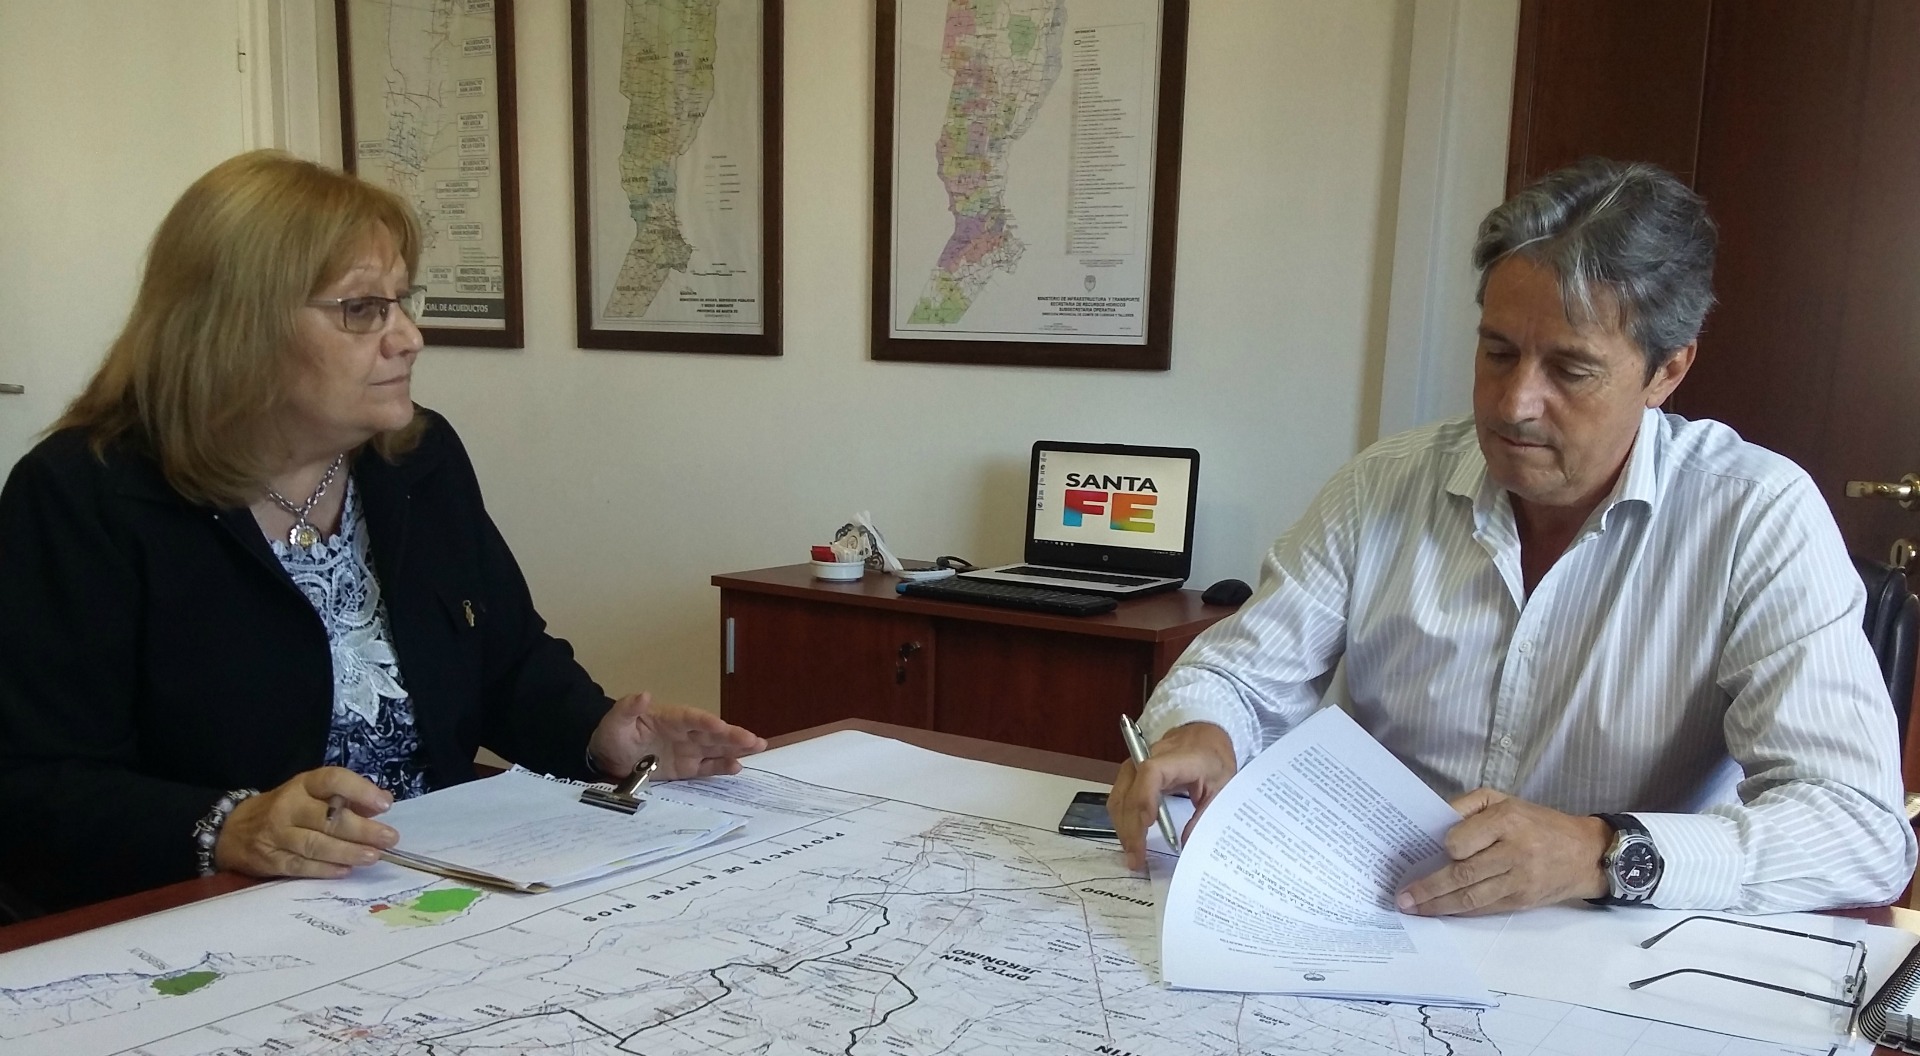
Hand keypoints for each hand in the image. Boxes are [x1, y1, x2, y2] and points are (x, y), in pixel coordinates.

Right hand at [213, 766, 397, 878]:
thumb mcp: (313, 794)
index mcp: (303, 785)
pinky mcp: (271, 860)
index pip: (332, 780)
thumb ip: (349, 798)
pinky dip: (325, 869)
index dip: (360, 790)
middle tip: (389, 838)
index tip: (385, 804)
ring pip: (316, 844)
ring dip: (348, 852)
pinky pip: (301, 866)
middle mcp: (289, 806)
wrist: (233, 830)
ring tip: (373, 856)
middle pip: (328, 818)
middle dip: (362, 829)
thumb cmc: (288, 809)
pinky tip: (346, 871)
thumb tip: (384, 801)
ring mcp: (277, 834)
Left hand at [587, 692, 766, 779]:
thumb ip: (628, 708)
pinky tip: (737, 767)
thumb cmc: (614, 733)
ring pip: (716, 748)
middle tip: (754, 739)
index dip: (706, 722)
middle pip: (712, 733)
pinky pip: (707, 767)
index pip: (692, 718)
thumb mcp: (615, 720)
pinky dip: (721, 767)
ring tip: (758, 747)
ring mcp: (688, 750)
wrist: (609, 757)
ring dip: (736, 748)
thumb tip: (643, 695)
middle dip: (733, 735)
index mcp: (671, 718)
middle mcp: (685, 733)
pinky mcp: (687, 768)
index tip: (720, 726)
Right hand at [1110, 721, 1236, 870]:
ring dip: (1122, 827)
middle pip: (1130, 792)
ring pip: (1118, 798)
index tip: (1147, 826)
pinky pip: (1119, 798)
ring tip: (1132, 854)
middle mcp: (1148, 758)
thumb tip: (1186, 844)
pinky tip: (1130, 838)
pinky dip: (1121, 819)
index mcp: (1177, 757)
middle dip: (1131, 828)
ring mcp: (1135, 765)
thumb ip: (1205, 814)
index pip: (1151, 773)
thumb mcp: (1221, 786)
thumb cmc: (1213, 759)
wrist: (1203, 735)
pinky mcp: (1130, 774)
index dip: (1145, 799)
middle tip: (1137, 858)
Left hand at [1395, 788, 1609, 915]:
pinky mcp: (1523, 901)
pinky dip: (1460, 912)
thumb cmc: (1537, 822)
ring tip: (1413, 908)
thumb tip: (1432, 822)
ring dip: (1438, 905)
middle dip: (1428, 887)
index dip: (1443, 849)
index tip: (1425, 853)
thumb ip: (1467, 806)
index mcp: (1507, 821)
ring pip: (1471, 897)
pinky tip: (1440, 912)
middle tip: (1402, 896)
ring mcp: (1520, 880)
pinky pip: (1485, 908)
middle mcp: (1514, 852)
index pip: (1462, 841)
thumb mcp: (1503, 800)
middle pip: (1463, 874)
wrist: (1585, 853)